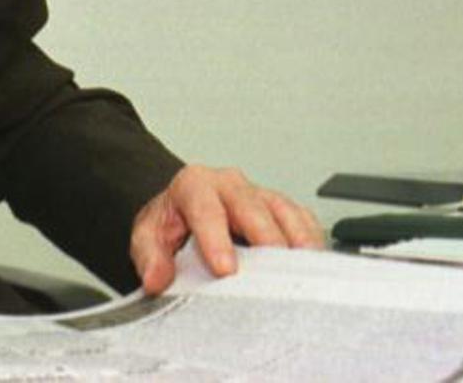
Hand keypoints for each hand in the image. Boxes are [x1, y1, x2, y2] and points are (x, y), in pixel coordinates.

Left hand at [129, 164, 322, 294]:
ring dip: (295, 240)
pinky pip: (302, 218)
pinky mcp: (281, 208)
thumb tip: (156, 278)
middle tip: (273, 272)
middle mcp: (230, 184)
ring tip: (303, 271)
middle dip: (264, 238)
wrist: (183, 207)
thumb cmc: (172, 222)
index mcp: (195, 185)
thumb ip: (149, 256)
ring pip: (283, 210)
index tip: (225, 269)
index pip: (206, 210)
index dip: (216, 239)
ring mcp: (258, 194)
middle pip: (252, 207)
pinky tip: (314, 265)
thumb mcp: (148, 235)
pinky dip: (310, 240)